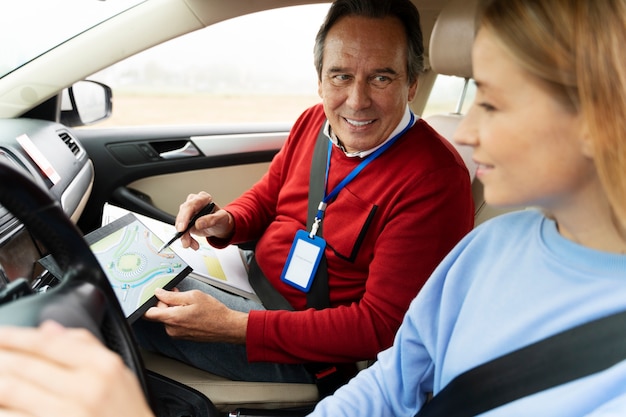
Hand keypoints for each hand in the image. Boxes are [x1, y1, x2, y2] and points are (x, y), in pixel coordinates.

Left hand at [0, 321, 153, 416]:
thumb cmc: (127, 413)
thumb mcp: (119, 373)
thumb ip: (86, 345)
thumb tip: (49, 328)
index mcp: (101, 366)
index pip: (48, 343)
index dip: (15, 336)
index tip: (0, 333)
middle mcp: (85, 389)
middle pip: (25, 366)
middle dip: (0, 357)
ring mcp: (66, 414)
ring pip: (12, 391)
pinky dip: (3, 408)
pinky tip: (3, 403)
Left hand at [144, 288, 247, 343]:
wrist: (225, 326)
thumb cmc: (213, 312)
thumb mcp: (193, 296)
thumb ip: (172, 295)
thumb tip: (159, 293)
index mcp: (172, 318)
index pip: (148, 313)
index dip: (150, 302)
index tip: (153, 296)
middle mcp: (171, 329)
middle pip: (158, 314)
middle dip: (165, 303)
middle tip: (176, 294)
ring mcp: (176, 334)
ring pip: (167, 318)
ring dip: (173, 309)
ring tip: (187, 303)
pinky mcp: (181, 336)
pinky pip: (174, 324)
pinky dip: (178, 316)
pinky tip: (190, 310)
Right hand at [175, 192, 234, 249]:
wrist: (220, 226)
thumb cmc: (221, 219)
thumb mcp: (222, 218)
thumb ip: (212, 219)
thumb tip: (198, 223)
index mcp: (203, 198)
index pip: (191, 204)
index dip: (185, 216)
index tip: (183, 227)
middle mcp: (194, 203)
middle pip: (183, 213)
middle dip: (181, 227)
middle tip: (183, 236)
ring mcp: (189, 212)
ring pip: (180, 223)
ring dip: (184, 236)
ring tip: (190, 244)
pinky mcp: (186, 222)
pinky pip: (182, 230)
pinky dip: (186, 238)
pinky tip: (192, 244)